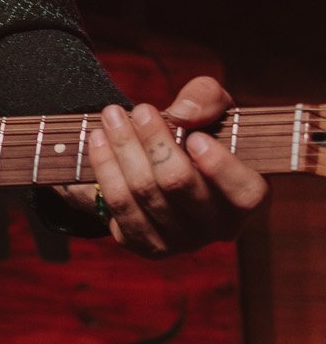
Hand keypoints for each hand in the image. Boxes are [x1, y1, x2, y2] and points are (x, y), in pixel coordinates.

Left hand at [83, 76, 269, 256]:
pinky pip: (118, 206)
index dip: (220, 168)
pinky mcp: (146, 244)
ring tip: (111, 117)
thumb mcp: (213, 107)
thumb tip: (183, 114)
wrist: (167, 162)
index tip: (195, 138)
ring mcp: (181, 241)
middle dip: (154, 141)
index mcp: (247, 197)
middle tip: (139, 110)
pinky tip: (98, 140)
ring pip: (142, 192)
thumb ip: (207, 99)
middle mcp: (218, 227)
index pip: (245, 194)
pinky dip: (105, 167)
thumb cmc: (200, 132)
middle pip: (178, 183)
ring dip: (122, 148)